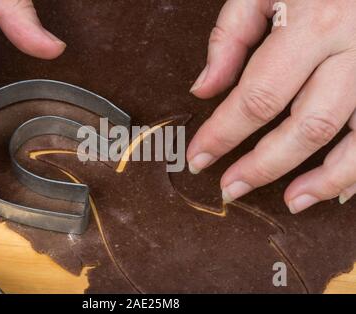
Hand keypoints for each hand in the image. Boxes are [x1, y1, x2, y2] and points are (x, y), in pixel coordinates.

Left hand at [187, 0, 355, 213]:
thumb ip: (230, 36)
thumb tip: (204, 88)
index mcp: (314, 24)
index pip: (257, 96)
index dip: (223, 133)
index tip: (199, 156)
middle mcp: (352, 50)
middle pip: (304, 126)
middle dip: (262, 165)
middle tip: (231, 187)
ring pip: (353, 140)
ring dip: (320, 180)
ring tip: (290, 202)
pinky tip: (335, 189)